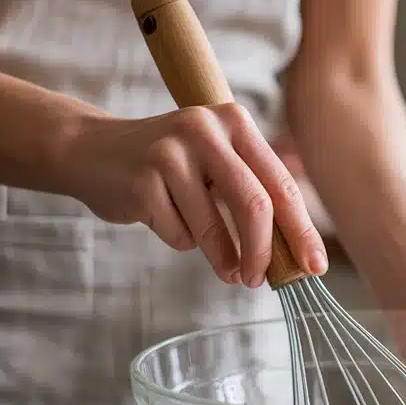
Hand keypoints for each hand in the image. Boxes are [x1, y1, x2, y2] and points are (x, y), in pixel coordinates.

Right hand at [60, 105, 327, 286]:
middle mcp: (205, 129)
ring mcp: (170, 152)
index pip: (281, 184)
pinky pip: (178, 233)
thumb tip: (295, 256)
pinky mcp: (142, 180)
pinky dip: (181, 241)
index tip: (314, 266)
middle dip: (264, 252)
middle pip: (254, 204)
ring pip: (213, 226)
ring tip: (229, 272)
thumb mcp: (218, 165)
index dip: (301, 229)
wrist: (91, 151)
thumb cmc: (170, 167)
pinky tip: (166, 220)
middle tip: (264, 281)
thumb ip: (254, 197)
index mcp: (235, 123)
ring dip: (224, 259)